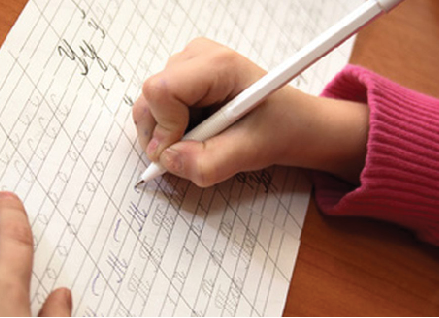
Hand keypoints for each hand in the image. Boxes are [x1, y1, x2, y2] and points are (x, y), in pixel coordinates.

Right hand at [133, 38, 368, 185]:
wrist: (290, 122)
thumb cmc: (278, 128)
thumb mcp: (250, 152)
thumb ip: (208, 163)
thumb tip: (167, 161)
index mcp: (217, 65)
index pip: (160, 90)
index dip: (164, 127)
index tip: (182, 149)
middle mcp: (196, 57)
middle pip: (148, 99)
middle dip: (162, 136)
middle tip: (192, 151)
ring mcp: (186, 65)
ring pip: (149, 107)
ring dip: (167, 135)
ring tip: (203, 139)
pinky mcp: (181, 78)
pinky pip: (156, 110)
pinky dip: (170, 131)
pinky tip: (198, 132)